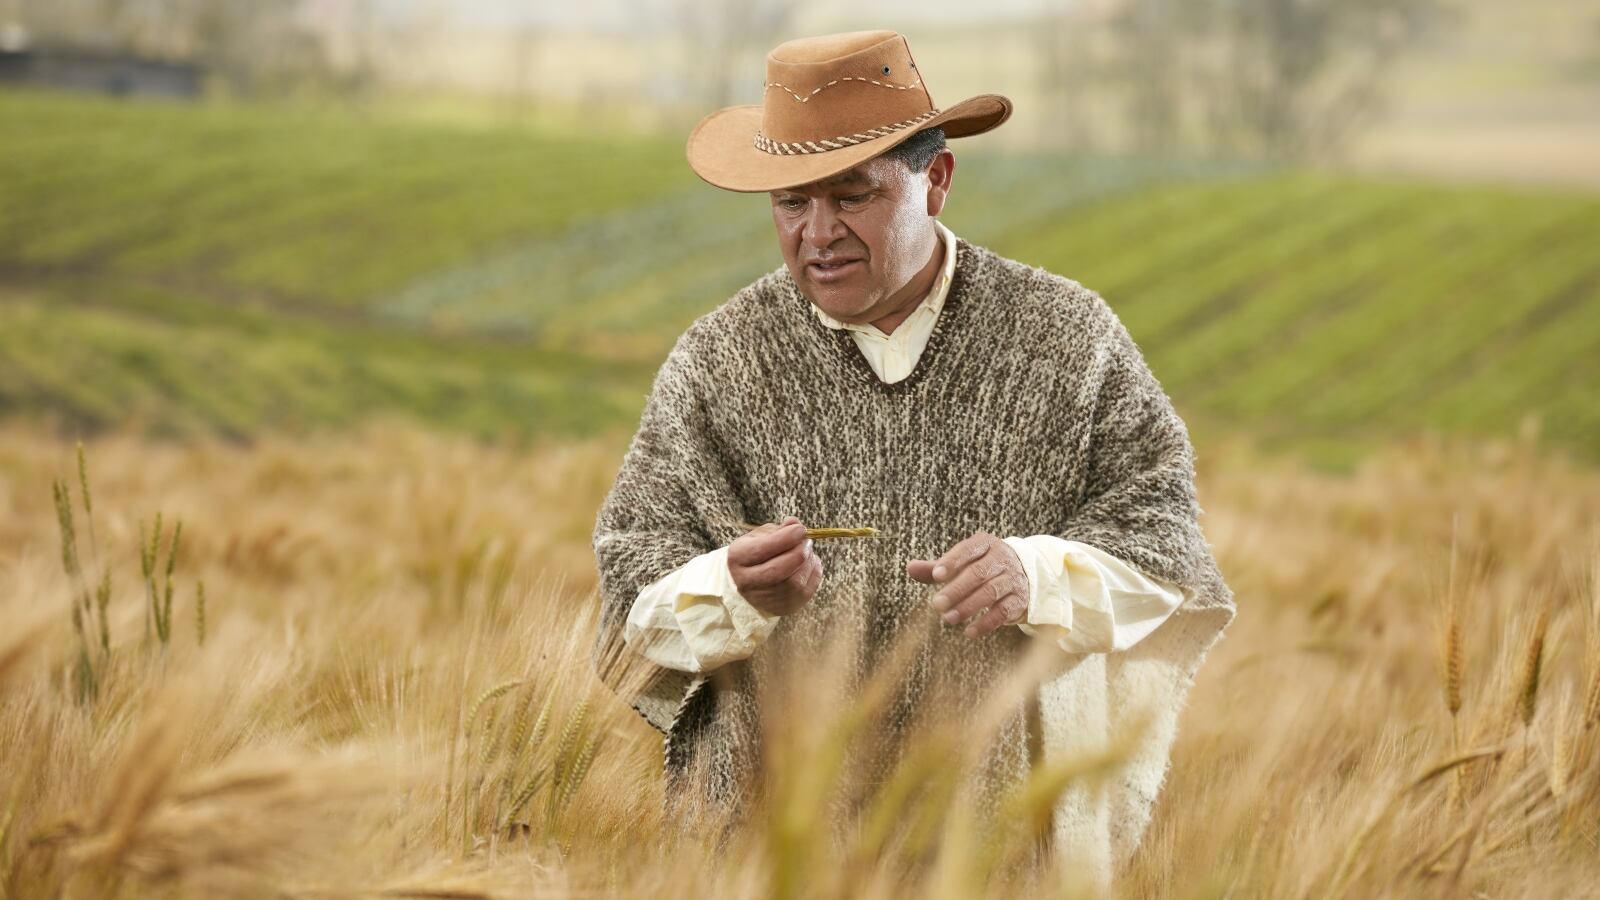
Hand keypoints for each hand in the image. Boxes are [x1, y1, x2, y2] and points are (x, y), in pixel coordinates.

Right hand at [728, 516, 823, 615]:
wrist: (745, 583)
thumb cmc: (754, 554)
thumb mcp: (759, 536)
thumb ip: (778, 530)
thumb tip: (795, 523)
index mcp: (738, 558)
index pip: (763, 549)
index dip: (786, 538)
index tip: (800, 529)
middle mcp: (748, 582)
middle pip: (780, 569)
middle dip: (799, 552)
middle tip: (806, 542)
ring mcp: (765, 599)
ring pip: (795, 582)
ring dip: (808, 563)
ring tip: (807, 552)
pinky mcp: (782, 608)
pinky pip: (806, 591)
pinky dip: (813, 574)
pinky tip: (809, 564)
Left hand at [907, 531, 1028, 637]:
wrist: (1022, 574)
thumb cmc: (981, 567)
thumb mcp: (961, 563)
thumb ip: (936, 567)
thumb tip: (909, 568)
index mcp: (985, 544)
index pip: (968, 550)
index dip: (952, 562)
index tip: (936, 576)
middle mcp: (1001, 558)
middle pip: (978, 573)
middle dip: (956, 589)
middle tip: (936, 604)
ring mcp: (1012, 579)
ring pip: (990, 592)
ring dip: (968, 607)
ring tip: (948, 618)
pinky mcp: (1018, 599)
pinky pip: (1003, 611)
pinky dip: (986, 623)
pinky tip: (969, 632)